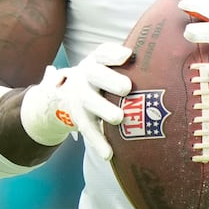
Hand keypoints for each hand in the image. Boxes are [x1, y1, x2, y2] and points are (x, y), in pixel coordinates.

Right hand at [19, 42, 131, 160]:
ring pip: (91, 103)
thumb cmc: (101, 77)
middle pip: (96, 75)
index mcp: (95, 62)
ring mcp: (81, 99)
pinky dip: (98, 143)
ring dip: (104, 110)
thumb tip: (142, 58)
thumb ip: (122, 61)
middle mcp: (86, 78)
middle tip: (127, 87)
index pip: (102, 54)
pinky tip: (109, 154)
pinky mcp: (80, 119)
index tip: (128, 56)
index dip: (113, 54)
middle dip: (110, 80)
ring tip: (119, 118)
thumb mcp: (105, 64)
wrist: (66, 93)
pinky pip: (89, 131)